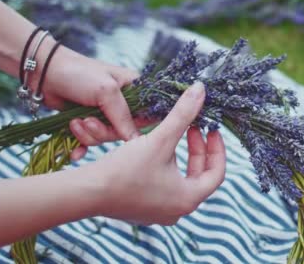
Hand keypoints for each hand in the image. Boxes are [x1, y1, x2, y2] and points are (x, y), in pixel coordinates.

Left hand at [38, 44, 144, 159]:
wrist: (43, 72)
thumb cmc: (79, 74)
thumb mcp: (106, 91)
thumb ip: (123, 116)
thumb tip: (136, 140)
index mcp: (133, 89)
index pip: (148, 114)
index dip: (139, 126)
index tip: (122, 128)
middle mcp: (121, 103)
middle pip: (123, 131)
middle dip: (103, 131)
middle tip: (88, 121)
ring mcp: (103, 113)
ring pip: (105, 138)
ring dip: (88, 135)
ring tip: (74, 122)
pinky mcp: (86, 122)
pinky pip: (90, 142)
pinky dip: (81, 147)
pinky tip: (73, 152)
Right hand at [88, 82, 225, 224]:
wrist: (85, 192)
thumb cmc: (125, 168)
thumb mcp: (159, 138)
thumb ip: (182, 114)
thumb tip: (201, 89)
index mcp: (188, 198)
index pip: (217, 173)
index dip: (217, 148)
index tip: (212, 129)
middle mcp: (177, 211)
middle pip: (200, 176)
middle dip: (198, 149)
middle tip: (193, 127)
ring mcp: (159, 214)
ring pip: (182, 181)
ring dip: (182, 157)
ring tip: (174, 134)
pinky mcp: (143, 211)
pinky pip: (165, 188)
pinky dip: (167, 168)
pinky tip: (155, 150)